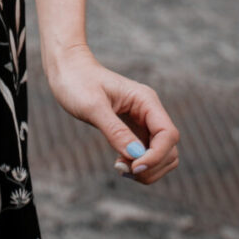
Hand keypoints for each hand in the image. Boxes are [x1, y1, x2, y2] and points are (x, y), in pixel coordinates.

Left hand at [45, 45, 179, 184]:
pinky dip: (138, 165)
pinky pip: (147, 154)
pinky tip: (119, 162)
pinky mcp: (134, 129)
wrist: (68, 69)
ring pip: (162, 155)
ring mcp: (143, 121)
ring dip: (147, 169)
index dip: (156, 156)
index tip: (133, 167)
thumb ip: (115, 130)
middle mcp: (149, 111)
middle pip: (170, 149)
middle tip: (122, 169)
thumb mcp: (92, 106)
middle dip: (151, 166)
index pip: (168, 135)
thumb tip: (135, 155)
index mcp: (146, 100)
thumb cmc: (78, 82)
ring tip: (120, 167)